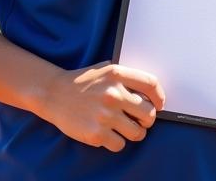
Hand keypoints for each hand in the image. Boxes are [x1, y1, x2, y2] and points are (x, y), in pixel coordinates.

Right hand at [39, 61, 164, 151]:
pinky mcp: (96, 134)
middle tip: (142, 120)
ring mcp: (105, 115)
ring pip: (137, 133)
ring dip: (135, 133)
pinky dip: (118, 142)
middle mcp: (114, 94)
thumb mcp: (107, 70)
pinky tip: (110, 134)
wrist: (54, 94)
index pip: (151, 85)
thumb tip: (151, 93)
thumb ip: (127, 78)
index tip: (160, 104)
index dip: (160, 97)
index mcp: (117, 75)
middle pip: (149, 113)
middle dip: (148, 119)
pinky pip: (120, 145)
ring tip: (127, 129)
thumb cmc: (83, 82)